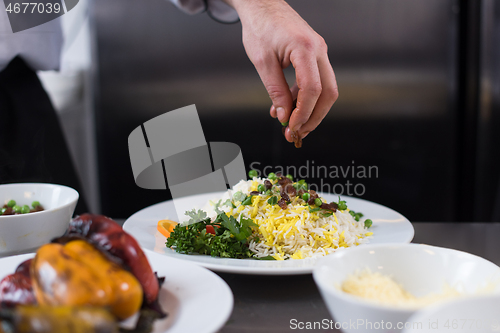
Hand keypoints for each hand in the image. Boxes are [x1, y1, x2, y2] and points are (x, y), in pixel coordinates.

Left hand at [224, 0, 338, 142]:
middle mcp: (318, 50)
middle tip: (298, 132)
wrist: (262, 6)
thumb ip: (275, 91)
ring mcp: (319, 52)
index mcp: (305, 49)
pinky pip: (315, 81)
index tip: (292, 127)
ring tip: (291, 123)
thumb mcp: (263, 62)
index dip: (304, 112)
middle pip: (328, 92)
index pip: (312, 89)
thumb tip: (284, 116)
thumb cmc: (260, 27)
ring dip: (310, 109)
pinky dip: (304, 97)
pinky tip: (287, 105)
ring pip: (325, 89)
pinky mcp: (314, 55)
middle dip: (314, 117)